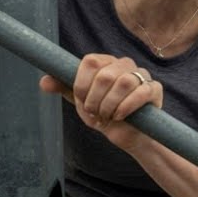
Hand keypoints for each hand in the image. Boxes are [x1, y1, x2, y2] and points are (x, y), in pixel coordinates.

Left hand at [40, 53, 163, 151]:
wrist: (127, 135)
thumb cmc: (104, 115)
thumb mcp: (82, 102)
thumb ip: (65, 89)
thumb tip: (43, 82)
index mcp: (106, 63)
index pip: (91, 61)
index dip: (82, 84)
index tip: (81, 100)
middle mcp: (124, 64)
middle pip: (105, 74)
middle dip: (95, 99)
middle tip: (95, 112)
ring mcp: (142, 75)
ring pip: (124, 82)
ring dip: (110, 104)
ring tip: (107, 116)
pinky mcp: (154, 89)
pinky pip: (142, 92)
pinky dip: (127, 106)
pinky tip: (120, 117)